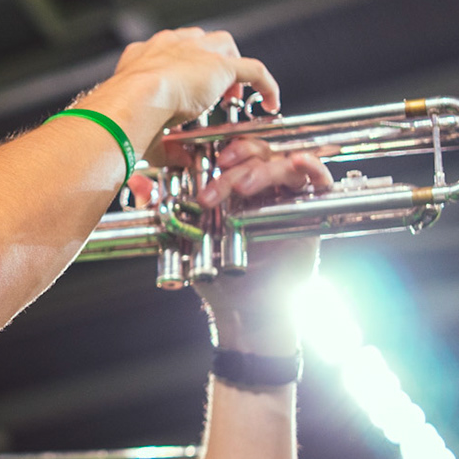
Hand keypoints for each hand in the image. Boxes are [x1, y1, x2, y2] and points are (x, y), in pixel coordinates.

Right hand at [109, 27, 280, 130]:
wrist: (134, 99)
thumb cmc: (126, 113)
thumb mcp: (144, 129)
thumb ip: (164, 144)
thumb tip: (179, 158)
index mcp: (145, 56)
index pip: (170, 53)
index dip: (183, 70)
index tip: (189, 91)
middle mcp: (170, 45)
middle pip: (200, 43)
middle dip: (209, 62)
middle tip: (214, 93)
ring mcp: (197, 51)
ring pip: (226, 48)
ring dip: (232, 68)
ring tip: (235, 94)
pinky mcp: (221, 65)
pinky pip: (253, 69)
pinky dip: (265, 84)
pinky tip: (270, 100)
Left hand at [131, 136, 331, 351]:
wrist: (246, 310)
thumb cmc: (220, 276)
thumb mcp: (187, 239)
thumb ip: (168, 210)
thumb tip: (140, 186)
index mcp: (236, 186)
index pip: (234, 152)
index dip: (222, 148)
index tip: (204, 160)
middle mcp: (263, 186)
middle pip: (257, 152)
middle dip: (235, 162)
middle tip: (216, 182)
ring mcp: (288, 195)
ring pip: (282, 162)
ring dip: (262, 168)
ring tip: (242, 186)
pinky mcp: (312, 209)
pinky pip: (318, 180)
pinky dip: (312, 167)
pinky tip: (299, 162)